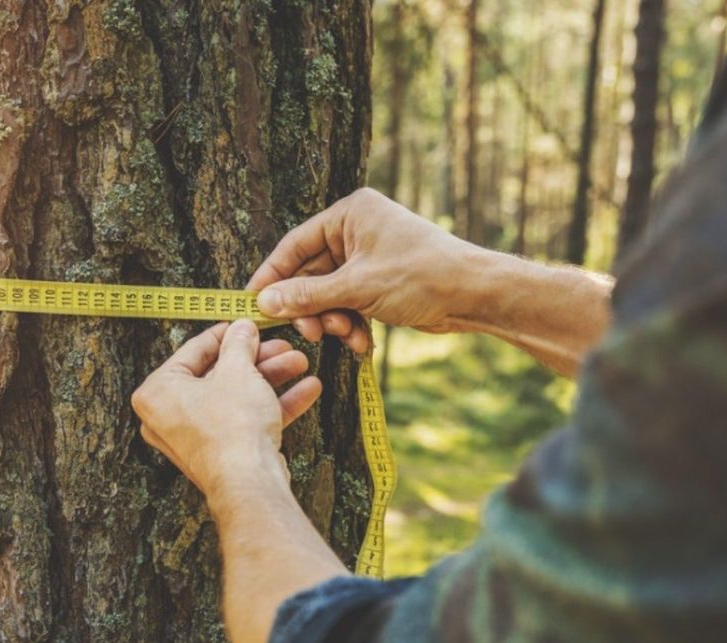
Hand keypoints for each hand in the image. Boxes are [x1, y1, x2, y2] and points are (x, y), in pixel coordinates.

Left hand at [131, 320, 321, 499]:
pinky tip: (305, 390)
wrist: (249, 482)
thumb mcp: (238, 371)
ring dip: (272, 379)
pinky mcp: (221, 453)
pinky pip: (246, 420)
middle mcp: (170, 417)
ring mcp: (196, 437)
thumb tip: (242, 329)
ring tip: (299, 363)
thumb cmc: (231, 429)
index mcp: (158, 392)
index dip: (226, 335)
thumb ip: (239, 345)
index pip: (193, 351)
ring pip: (237, 397)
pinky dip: (274, 405)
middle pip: (220, 375)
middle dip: (258, 360)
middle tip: (280, 346)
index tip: (243, 325)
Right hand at [247, 187, 498, 350]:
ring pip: (328, 295)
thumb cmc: (421, 275)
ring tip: (345, 335)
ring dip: (332, 320)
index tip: (253, 304)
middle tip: (309, 332)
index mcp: (350, 215)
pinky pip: (348, 305)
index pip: (295, 245)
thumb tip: (264, 303)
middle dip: (310, 307)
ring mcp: (368, 259)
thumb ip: (307, 296)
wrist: (473, 295)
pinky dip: (351, 325)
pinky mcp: (378, 284)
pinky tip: (362, 343)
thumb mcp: (357, 287)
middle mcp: (356, 232)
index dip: (272, 276)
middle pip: (310, 274)